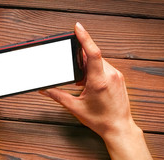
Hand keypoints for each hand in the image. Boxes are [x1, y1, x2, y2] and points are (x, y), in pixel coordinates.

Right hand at [40, 22, 137, 139]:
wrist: (119, 128)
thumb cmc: (100, 120)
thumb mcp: (75, 108)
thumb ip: (58, 96)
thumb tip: (44, 89)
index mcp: (99, 81)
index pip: (93, 53)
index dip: (84, 38)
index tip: (77, 27)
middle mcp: (110, 75)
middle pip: (92, 57)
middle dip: (80, 61)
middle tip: (75, 77)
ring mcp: (116, 76)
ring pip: (98, 62)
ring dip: (88, 67)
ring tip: (83, 84)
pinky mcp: (119, 78)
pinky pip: (104, 67)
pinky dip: (94, 71)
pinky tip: (90, 84)